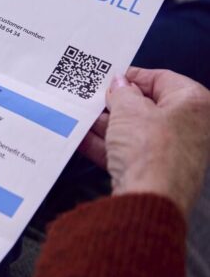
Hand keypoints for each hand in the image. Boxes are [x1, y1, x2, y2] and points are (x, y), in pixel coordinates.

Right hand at [79, 67, 209, 215]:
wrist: (149, 200)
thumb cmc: (153, 154)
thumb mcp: (129, 110)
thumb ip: (121, 93)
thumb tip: (119, 85)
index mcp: (193, 103)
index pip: (161, 79)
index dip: (132, 76)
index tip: (110, 77)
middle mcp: (188, 127)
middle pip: (146, 106)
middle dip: (116, 103)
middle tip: (93, 97)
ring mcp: (171, 151)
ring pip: (134, 130)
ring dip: (106, 124)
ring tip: (82, 116)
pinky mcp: (153, 171)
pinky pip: (127, 151)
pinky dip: (105, 145)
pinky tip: (83, 138)